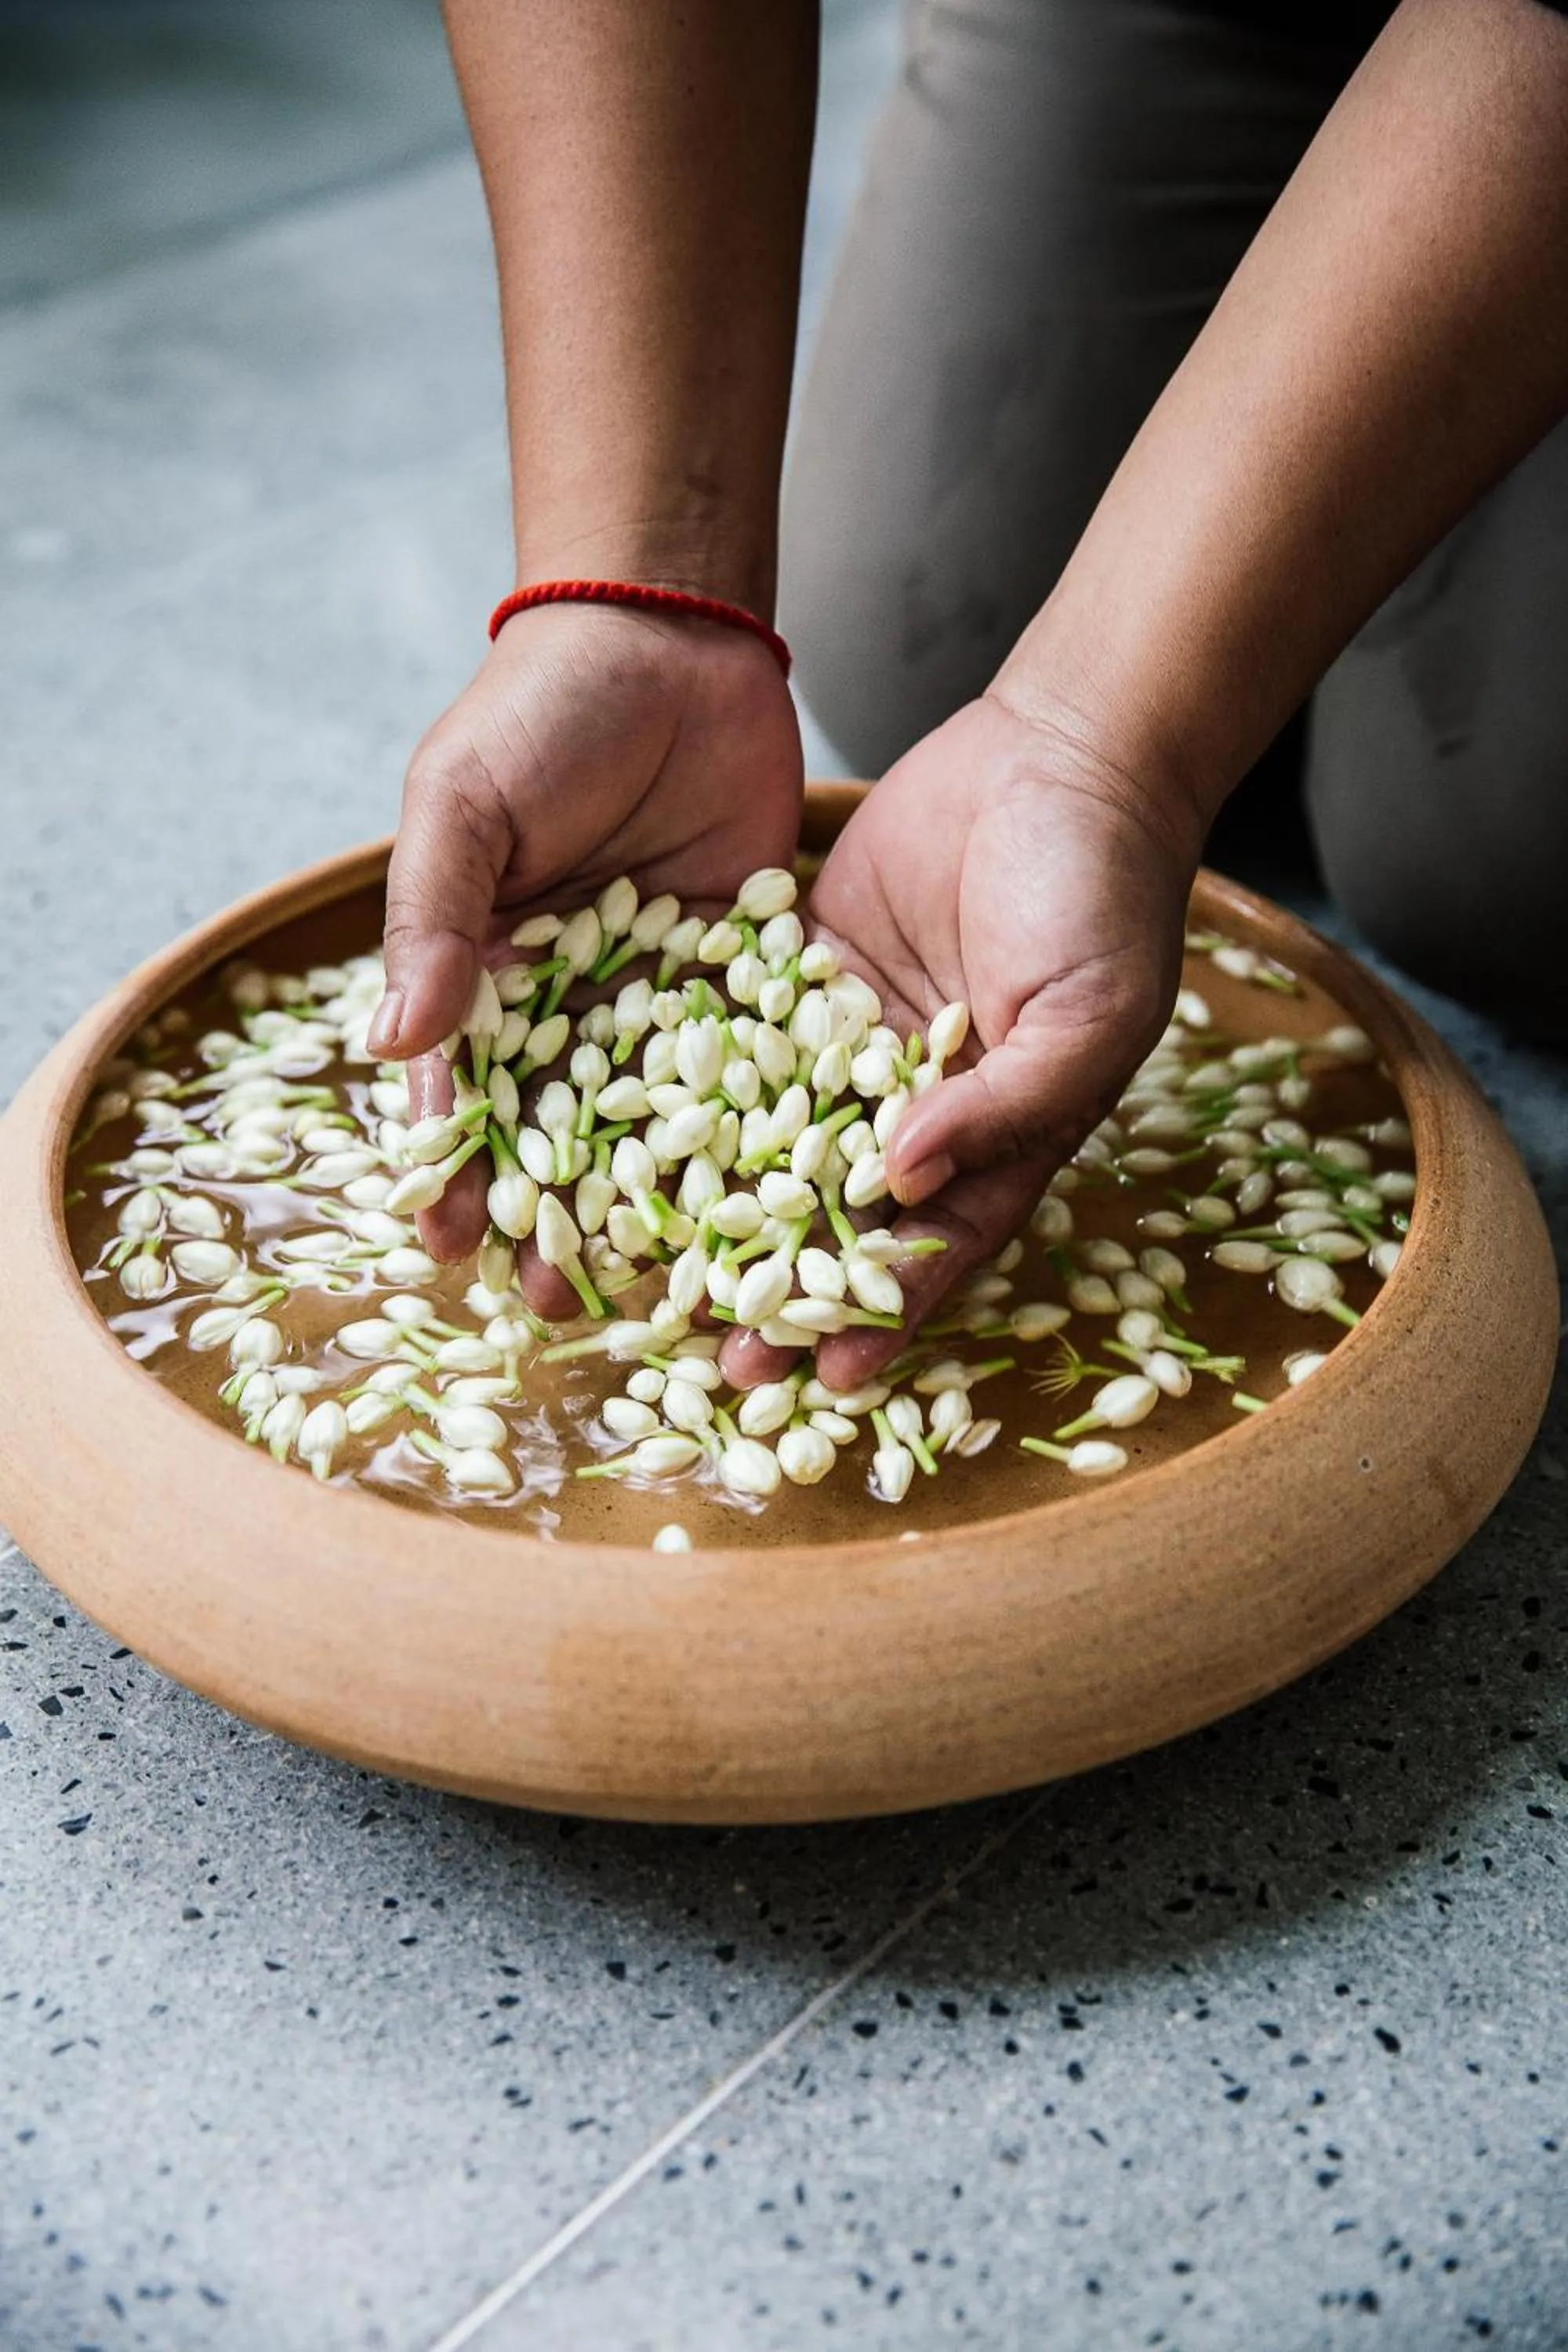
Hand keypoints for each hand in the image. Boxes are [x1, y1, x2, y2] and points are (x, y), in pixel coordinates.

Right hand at [369, 602, 802, 1308]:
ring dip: (657, 1201)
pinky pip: (755, 1064)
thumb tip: (394, 1043)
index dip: (459, 1167)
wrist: (672, 635)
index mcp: (487, 968)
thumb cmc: (540, 712)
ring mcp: (663, 993)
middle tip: (562, 1298)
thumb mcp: (463, 807)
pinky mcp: (748, 973)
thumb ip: (432, 921)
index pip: (467, 1089)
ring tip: (661, 1281)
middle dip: (559, 1213)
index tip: (451, 1243)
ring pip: (659, 1120)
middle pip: (563, 1130)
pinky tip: (773, 1200)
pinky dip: (759, 1129)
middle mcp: (573, 998)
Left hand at [719, 689, 1203, 1392]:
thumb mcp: (1083, 1015)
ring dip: (716, 1205)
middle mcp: (913, 1105)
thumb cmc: (1105, 893)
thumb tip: (907, 1180)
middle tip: (717, 1356)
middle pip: (836, 1213)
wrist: (1064, 753)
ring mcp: (848, 1042)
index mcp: (993, 1135)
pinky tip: (615, 1134)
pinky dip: (679, 1083)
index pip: (932, 1244)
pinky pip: (732, 1035)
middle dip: (779, 1285)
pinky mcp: (797, 972)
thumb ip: (1002, 1105)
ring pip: (770, 1139)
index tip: (826, 1373)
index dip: (881, 1309)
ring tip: (650, 1271)